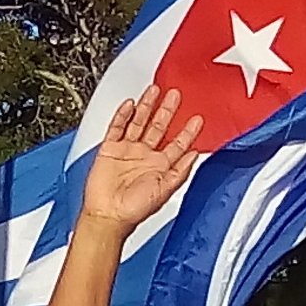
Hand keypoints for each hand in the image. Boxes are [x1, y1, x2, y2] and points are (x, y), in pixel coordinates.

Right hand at [75, 86, 203, 236]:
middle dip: (168, 110)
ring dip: (147, 106)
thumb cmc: (134, 209)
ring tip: (155, 90)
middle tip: (176, 95)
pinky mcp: (109, 149)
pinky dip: (122, 115)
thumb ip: (181, 170)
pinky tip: (130, 104)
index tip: (197, 118)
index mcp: (160, 166)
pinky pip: (117, 127)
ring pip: (139, 122)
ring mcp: (127, 151)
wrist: (108, 214)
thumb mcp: (166, 190)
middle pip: (159, 127)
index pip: (178, 143)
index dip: (188, 131)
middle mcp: (144, 156)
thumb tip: (196, 154)